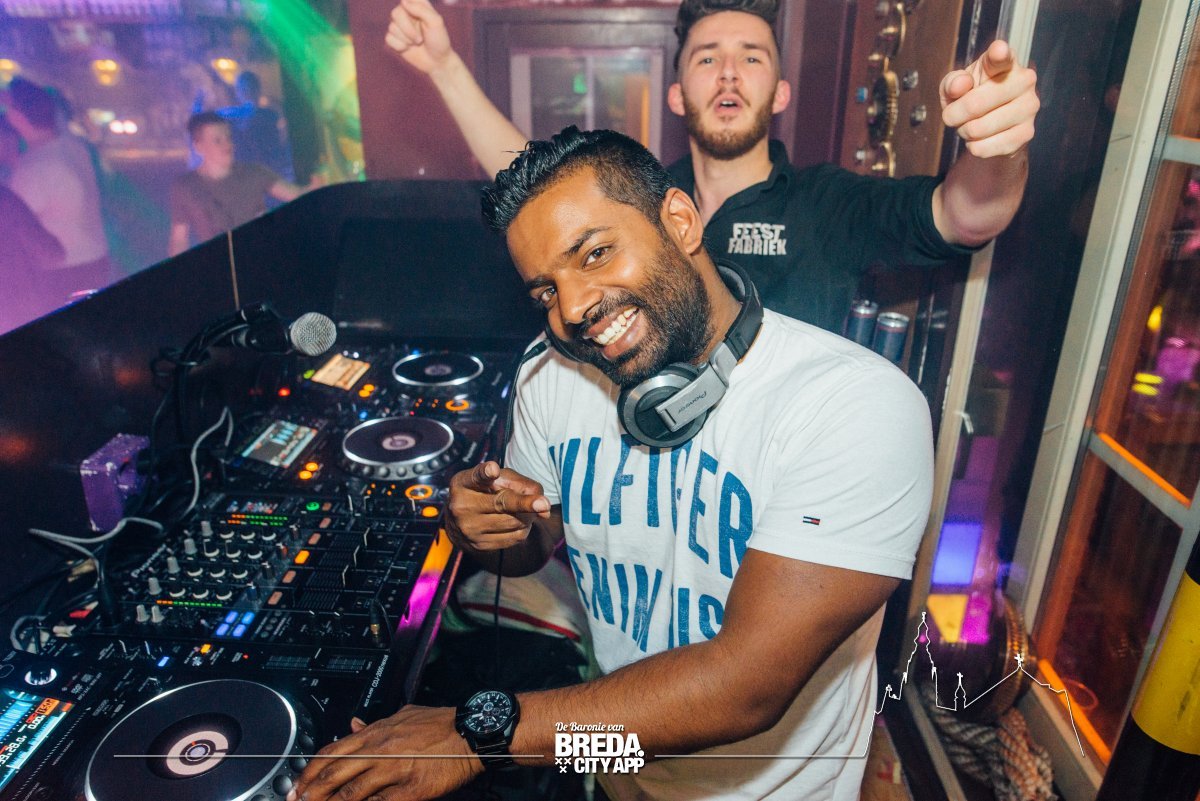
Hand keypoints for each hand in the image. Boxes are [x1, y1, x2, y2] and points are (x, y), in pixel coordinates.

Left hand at [287, 706, 479, 800]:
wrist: (470, 733)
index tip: (298, 785)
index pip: (331, 752)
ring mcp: (392, 772)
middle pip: (334, 775)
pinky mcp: (409, 791)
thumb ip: (376, 723)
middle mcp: (378, 751)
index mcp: (375, 733)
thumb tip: (354, 726)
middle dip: (310, 792)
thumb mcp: (403, 715)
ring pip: (350, 794)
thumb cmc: (440, 724)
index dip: (310, 771)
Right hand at [386, 0, 455, 76]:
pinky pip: (388, 39)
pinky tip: (408, 48)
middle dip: (408, 30)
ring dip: (406, 40)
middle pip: (395, 14)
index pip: (406, 0)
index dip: (410, 10)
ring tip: (417, 43)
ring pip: (392, 28)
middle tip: (420, 39)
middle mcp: (406, 13)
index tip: (420, 20)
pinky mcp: (394, 39)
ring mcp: (399, 26)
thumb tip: (403, 1)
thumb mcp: (436, 22)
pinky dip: (400, 46)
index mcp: (418, 5)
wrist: (437, 62)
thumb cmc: (439, 40)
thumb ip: (421, 9)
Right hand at [446, 460, 550, 551]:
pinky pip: (514, 537)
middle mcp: (462, 506)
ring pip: (513, 522)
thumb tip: (544, 508)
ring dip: (528, 515)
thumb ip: (521, 483)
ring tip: (526, 509)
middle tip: (545, 504)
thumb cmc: (483, 492)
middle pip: (502, 503)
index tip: (493, 469)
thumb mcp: (497, 479)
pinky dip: (524, 528)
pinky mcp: (480, 545)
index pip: (476, 477)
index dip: (486, 473)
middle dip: (525, 504)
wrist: (459, 522)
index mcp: (464, 483)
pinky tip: (519, 521)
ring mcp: (470, 529)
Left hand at [939, 39, 1038, 157]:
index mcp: (1004, 62)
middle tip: (955, 115)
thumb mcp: (956, 86)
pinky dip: (973, 146)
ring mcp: (1029, 107)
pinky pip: (984, 148)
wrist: (990, 124)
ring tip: (971, 124)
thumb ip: (953, 82)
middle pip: (974, 105)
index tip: (998, 51)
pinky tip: (982, 137)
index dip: (998, 54)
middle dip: (954, 115)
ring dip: (964, 132)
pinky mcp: (1027, 133)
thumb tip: (960, 85)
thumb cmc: (972, 96)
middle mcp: (1024, 80)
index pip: (1001, 57)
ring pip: (977, 129)